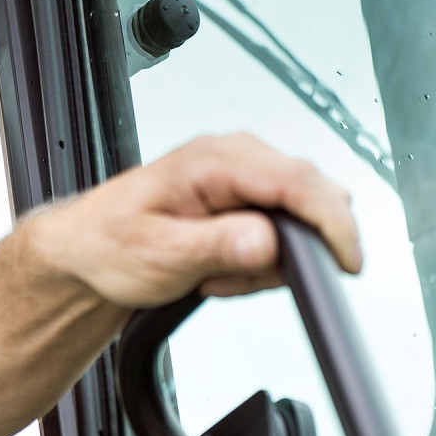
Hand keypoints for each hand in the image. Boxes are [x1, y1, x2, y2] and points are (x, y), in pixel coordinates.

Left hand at [31, 133, 363, 307]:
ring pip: (298, 218)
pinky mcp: (244, 194)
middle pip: (309, 198)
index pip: (299, 183)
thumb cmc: (109, 245)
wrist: (87, 250)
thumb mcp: (162, 255)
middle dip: (288, 252)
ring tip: (212, 274)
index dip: (333, 224)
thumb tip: (268, 242)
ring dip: (266, 261)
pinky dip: (257, 258)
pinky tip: (218, 268)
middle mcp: (235, 156)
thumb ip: (219, 246)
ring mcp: (242, 172)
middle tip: (232, 279)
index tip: (348, 262)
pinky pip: (280, 227)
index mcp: (214, 160)